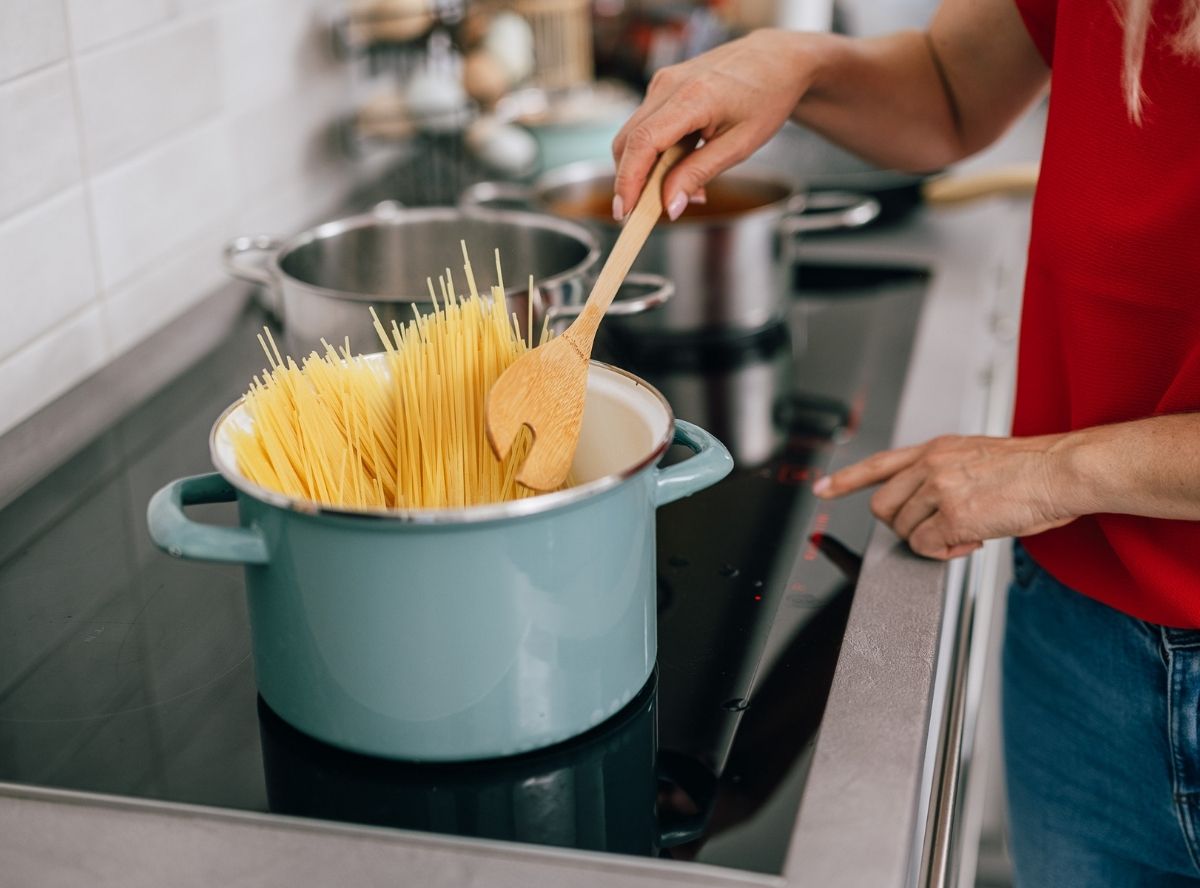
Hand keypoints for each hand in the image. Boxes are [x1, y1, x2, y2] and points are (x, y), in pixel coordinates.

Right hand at [611, 29, 815, 221]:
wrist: (776, 60)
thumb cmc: (766, 98)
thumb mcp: (740, 146)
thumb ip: (699, 174)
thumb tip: (669, 206)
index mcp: (692, 97)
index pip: (643, 142)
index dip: (628, 180)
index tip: (626, 212)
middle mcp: (669, 84)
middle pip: (627, 141)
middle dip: (631, 181)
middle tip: (647, 212)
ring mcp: (663, 82)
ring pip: (632, 135)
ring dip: (645, 169)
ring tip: (679, 187)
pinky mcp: (663, 86)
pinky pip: (646, 126)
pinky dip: (655, 152)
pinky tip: (681, 164)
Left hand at [813, 434, 1077, 559]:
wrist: (1061, 470)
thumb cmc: (1032, 468)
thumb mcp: (976, 457)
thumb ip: (945, 474)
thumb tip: (931, 506)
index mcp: (935, 449)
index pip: (878, 464)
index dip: (846, 480)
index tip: (823, 489)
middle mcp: (930, 465)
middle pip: (883, 508)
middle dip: (904, 527)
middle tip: (937, 531)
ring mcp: (939, 489)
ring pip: (906, 531)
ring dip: (932, 541)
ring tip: (968, 532)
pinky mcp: (953, 515)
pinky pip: (928, 547)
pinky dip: (945, 553)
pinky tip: (970, 542)